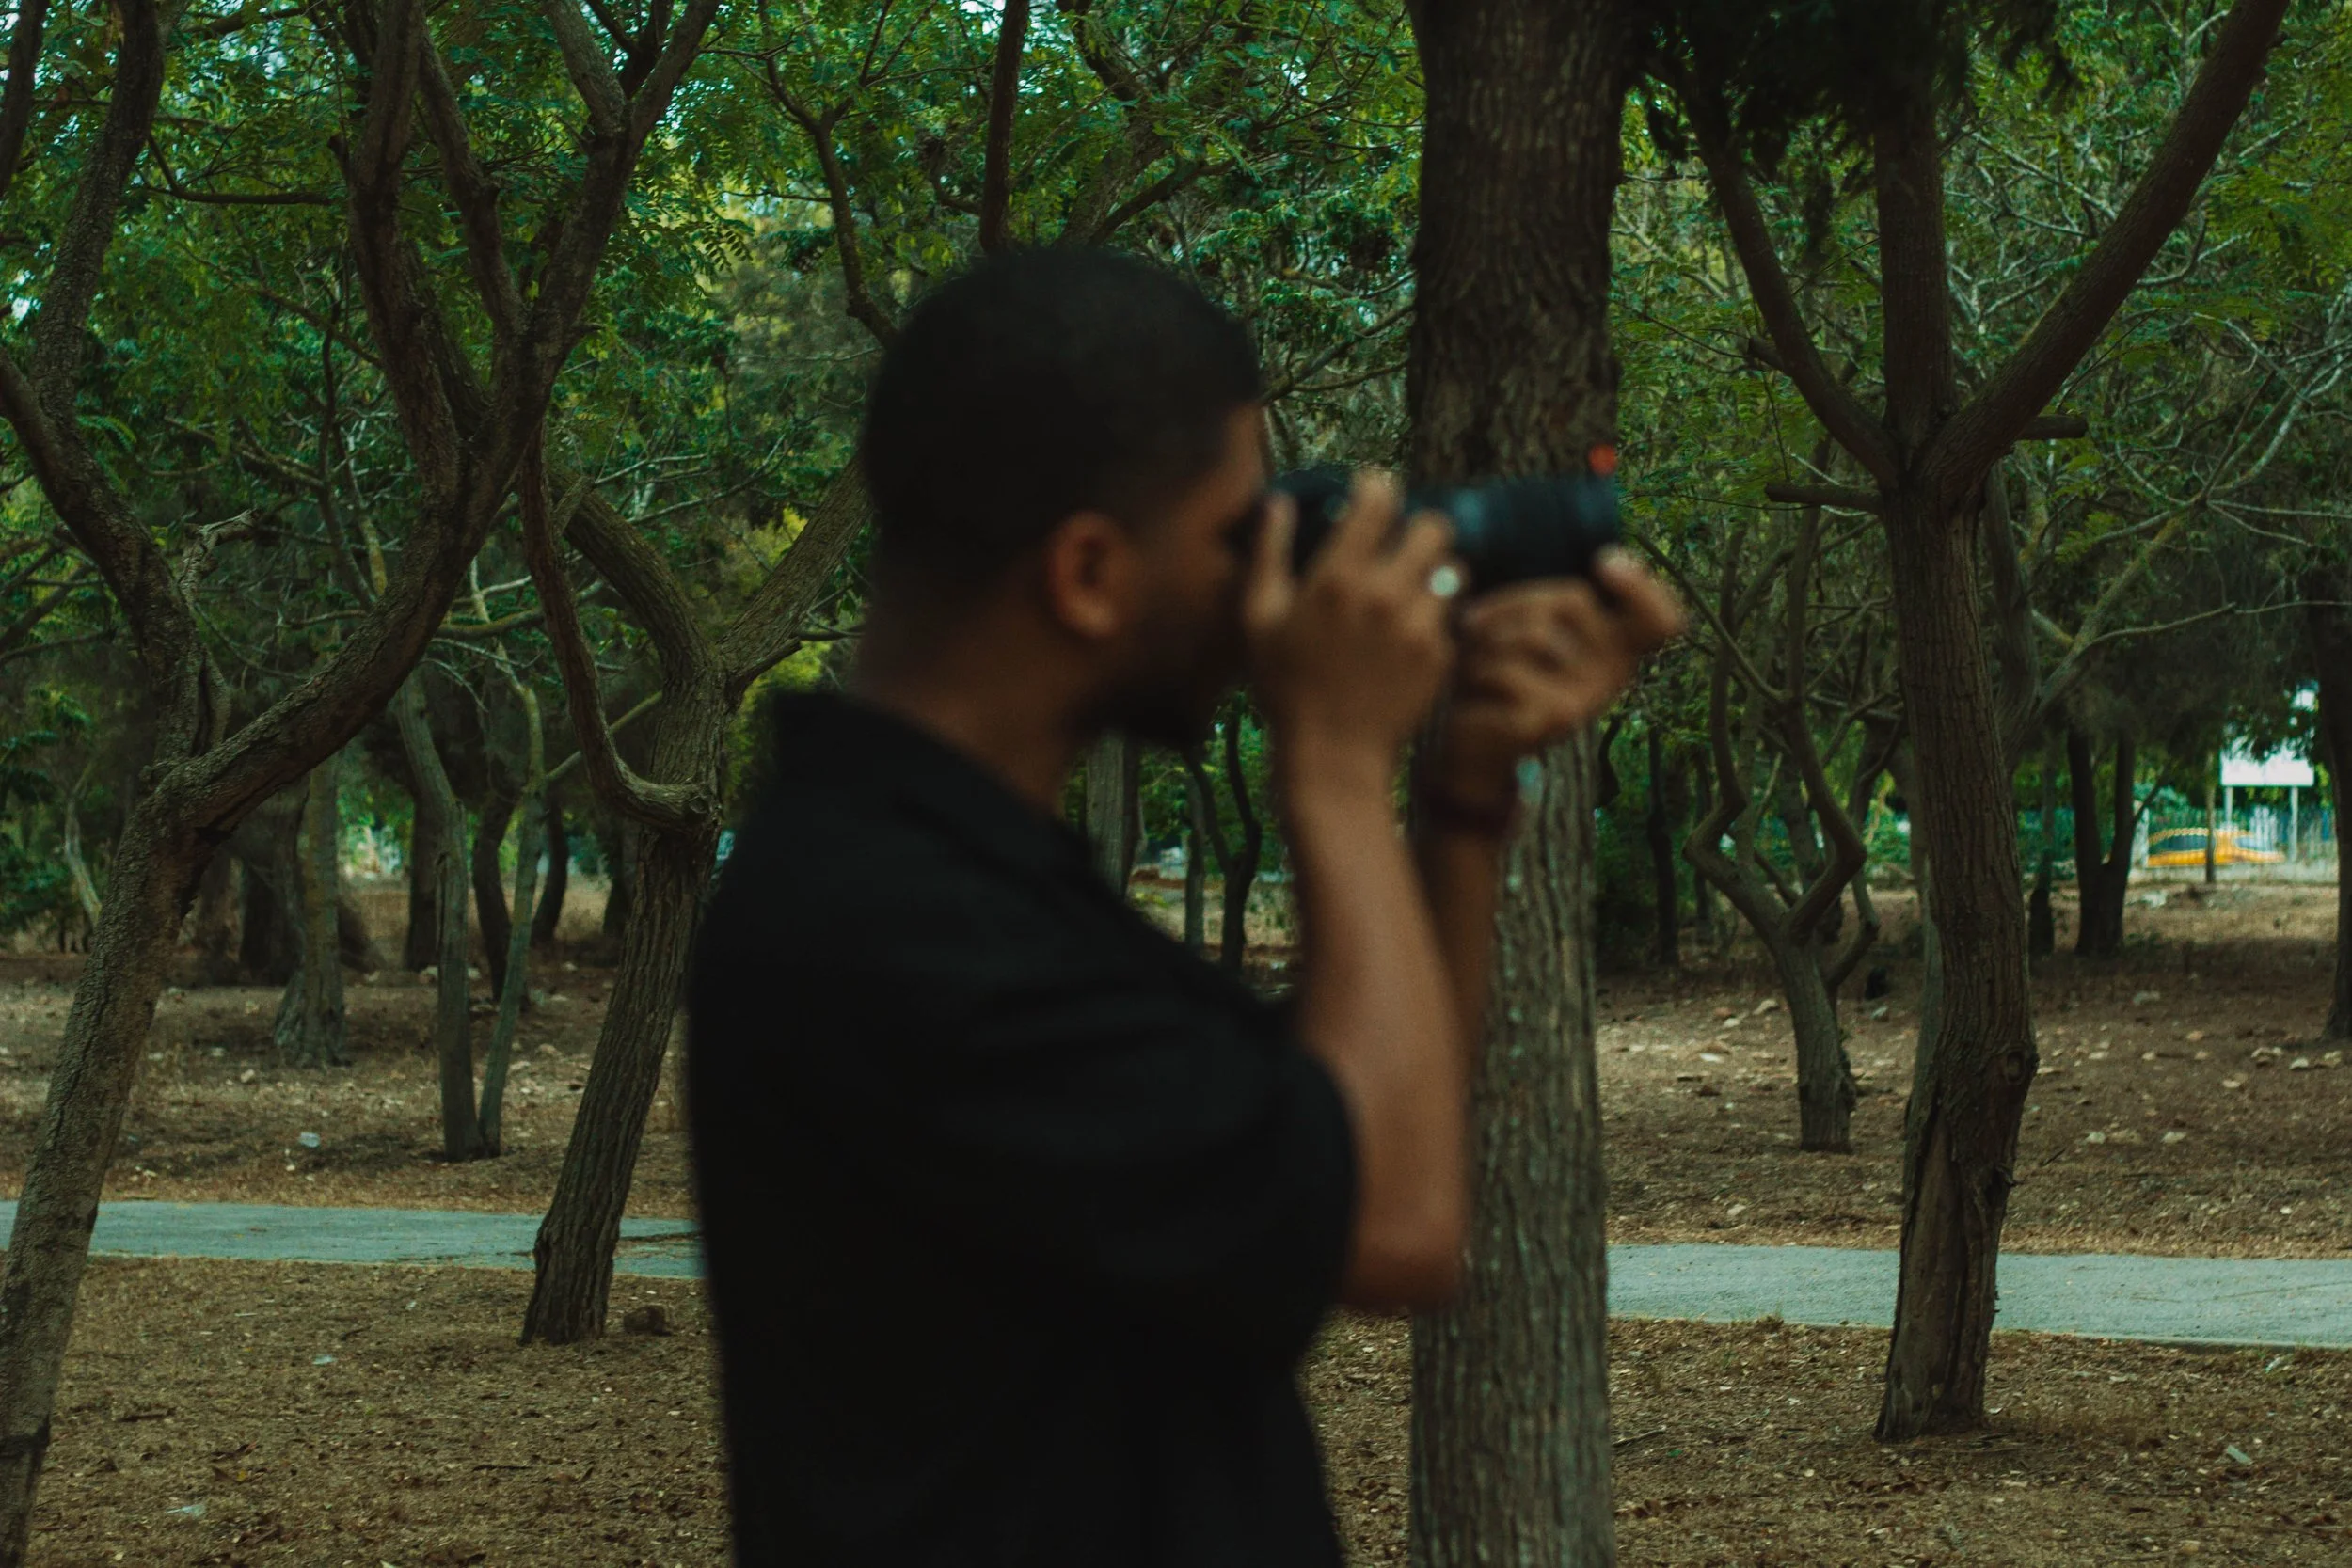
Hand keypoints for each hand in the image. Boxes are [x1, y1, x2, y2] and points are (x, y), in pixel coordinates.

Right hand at [1245, 471, 1458, 796]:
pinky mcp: (1441, 654)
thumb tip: (1278, 504)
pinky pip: (1451, 618)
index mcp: (1337, 576)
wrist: (1332, 755)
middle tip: (1404, 548)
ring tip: (1413, 595)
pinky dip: (1436, 622)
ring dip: (1435, 576)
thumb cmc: (1286, 687)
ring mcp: (1419, 624)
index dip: (1380, 488)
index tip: (1375, 495)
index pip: (1381, 500)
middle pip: (1434, 526)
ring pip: (1452, 571)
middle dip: (1420, 531)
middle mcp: (1384, 592)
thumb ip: (1269, 554)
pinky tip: (1410, 641)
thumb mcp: (1259, 619)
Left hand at [1423, 549, 1683, 820]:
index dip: (1643, 588)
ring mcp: (1586, 699)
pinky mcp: (1552, 720)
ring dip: (1485, 641)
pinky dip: (1474, 674)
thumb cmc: (1500, 670)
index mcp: (1615, 647)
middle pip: (1572, 600)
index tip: (1607, 561)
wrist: (1474, 744)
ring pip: (1532, 634)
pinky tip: (1475, 695)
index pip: (1658, 620)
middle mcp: (1613, 675)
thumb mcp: (1531, 628)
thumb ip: (1551, 602)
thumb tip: (1557, 568)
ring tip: (1475, 664)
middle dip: (1512, 604)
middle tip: (1480, 630)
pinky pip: (1504, 669)